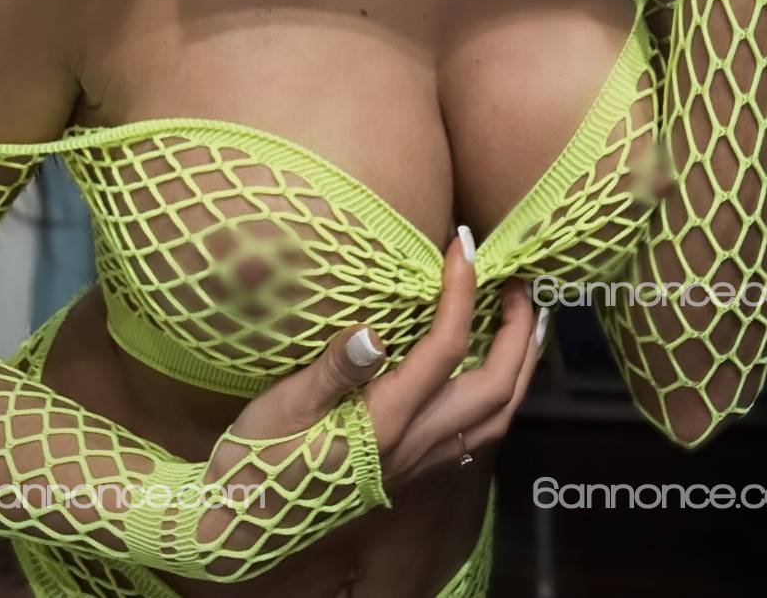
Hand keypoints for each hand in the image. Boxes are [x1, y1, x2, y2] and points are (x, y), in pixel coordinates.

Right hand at [209, 234, 541, 490]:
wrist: (242, 524)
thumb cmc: (256, 460)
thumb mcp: (283, 406)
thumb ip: (333, 369)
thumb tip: (372, 331)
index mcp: (386, 420)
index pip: (446, 346)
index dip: (462, 289)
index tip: (462, 243)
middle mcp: (414, 444)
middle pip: (495, 386)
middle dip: (518, 330)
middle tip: (518, 282)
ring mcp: (418, 462)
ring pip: (497, 417)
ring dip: (520, 366)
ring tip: (524, 323)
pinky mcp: (412, 471)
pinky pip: (479, 434)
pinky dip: (500, 396)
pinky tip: (489, 373)